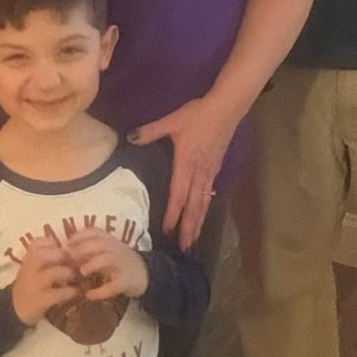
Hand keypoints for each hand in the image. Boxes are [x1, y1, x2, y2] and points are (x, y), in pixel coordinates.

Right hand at [11, 239, 82, 325]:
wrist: (16, 309)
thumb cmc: (29, 284)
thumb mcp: (32, 268)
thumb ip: (45, 257)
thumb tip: (67, 248)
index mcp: (27, 260)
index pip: (35, 244)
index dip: (49, 242)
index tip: (62, 246)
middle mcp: (28, 271)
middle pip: (40, 255)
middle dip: (59, 255)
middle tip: (72, 259)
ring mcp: (33, 286)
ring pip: (51, 274)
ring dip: (66, 273)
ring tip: (74, 275)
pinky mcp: (39, 301)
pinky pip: (56, 294)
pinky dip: (68, 292)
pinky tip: (74, 291)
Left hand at [64, 229, 147, 301]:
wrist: (144, 273)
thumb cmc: (118, 261)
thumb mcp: (105, 250)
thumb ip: (88, 249)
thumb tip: (63, 252)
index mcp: (109, 240)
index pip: (93, 232)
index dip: (78, 237)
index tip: (66, 244)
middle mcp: (116, 249)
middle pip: (99, 244)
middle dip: (83, 249)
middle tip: (69, 258)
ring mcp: (122, 265)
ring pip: (108, 260)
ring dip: (93, 264)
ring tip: (82, 272)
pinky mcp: (126, 282)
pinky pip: (114, 285)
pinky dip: (101, 291)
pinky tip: (90, 295)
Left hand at [131, 95, 236, 249]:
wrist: (226, 108)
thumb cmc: (198, 115)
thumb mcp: (172, 121)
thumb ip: (151, 131)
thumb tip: (130, 138)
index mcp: (186, 164)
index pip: (179, 195)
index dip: (173, 214)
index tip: (168, 231)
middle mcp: (199, 173)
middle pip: (194, 206)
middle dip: (189, 228)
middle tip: (184, 248)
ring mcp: (209, 172)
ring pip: (203, 203)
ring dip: (198, 222)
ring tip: (193, 239)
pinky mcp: (215, 168)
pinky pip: (209, 194)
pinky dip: (205, 208)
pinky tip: (202, 213)